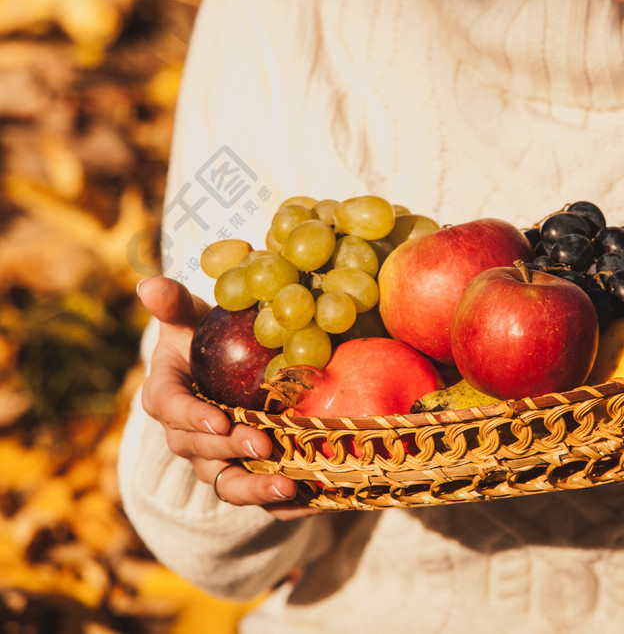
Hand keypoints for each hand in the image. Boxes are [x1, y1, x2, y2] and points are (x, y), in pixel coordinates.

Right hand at [137, 276, 322, 519]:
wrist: (226, 364)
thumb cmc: (205, 336)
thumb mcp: (190, 317)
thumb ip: (173, 304)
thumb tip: (148, 283)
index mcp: (167, 395)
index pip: (169, 411)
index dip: (192, 418)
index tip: (218, 420)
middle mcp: (186, 435)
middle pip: (201, 451)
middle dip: (231, 451)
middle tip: (263, 445)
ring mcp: (214, 459)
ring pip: (226, 484)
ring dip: (255, 489)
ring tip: (288, 485)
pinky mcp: (244, 474)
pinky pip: (258, 496)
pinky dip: (282, 504)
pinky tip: (311, 501)